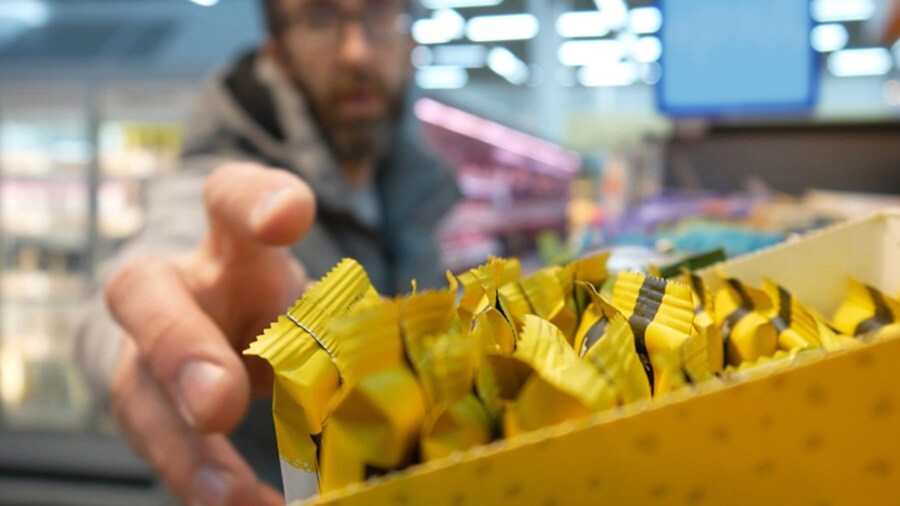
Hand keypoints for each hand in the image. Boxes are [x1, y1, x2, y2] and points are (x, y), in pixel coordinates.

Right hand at [106, 163, 315, 504]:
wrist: (205, 329)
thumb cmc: (271, 305)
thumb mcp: (305, 297)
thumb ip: (338, 321)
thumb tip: (404, 374)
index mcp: (231, 244)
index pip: (229, 197)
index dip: (255, 200)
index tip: (291, 215)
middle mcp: (175, 285)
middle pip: (145, 293)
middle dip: (180, 347)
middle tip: (218, 403)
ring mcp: (144, 348)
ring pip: (136, 387)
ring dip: (181, 446)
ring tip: (229, 494)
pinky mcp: (141, 404)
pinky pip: (155, 445)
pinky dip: (198, 480)